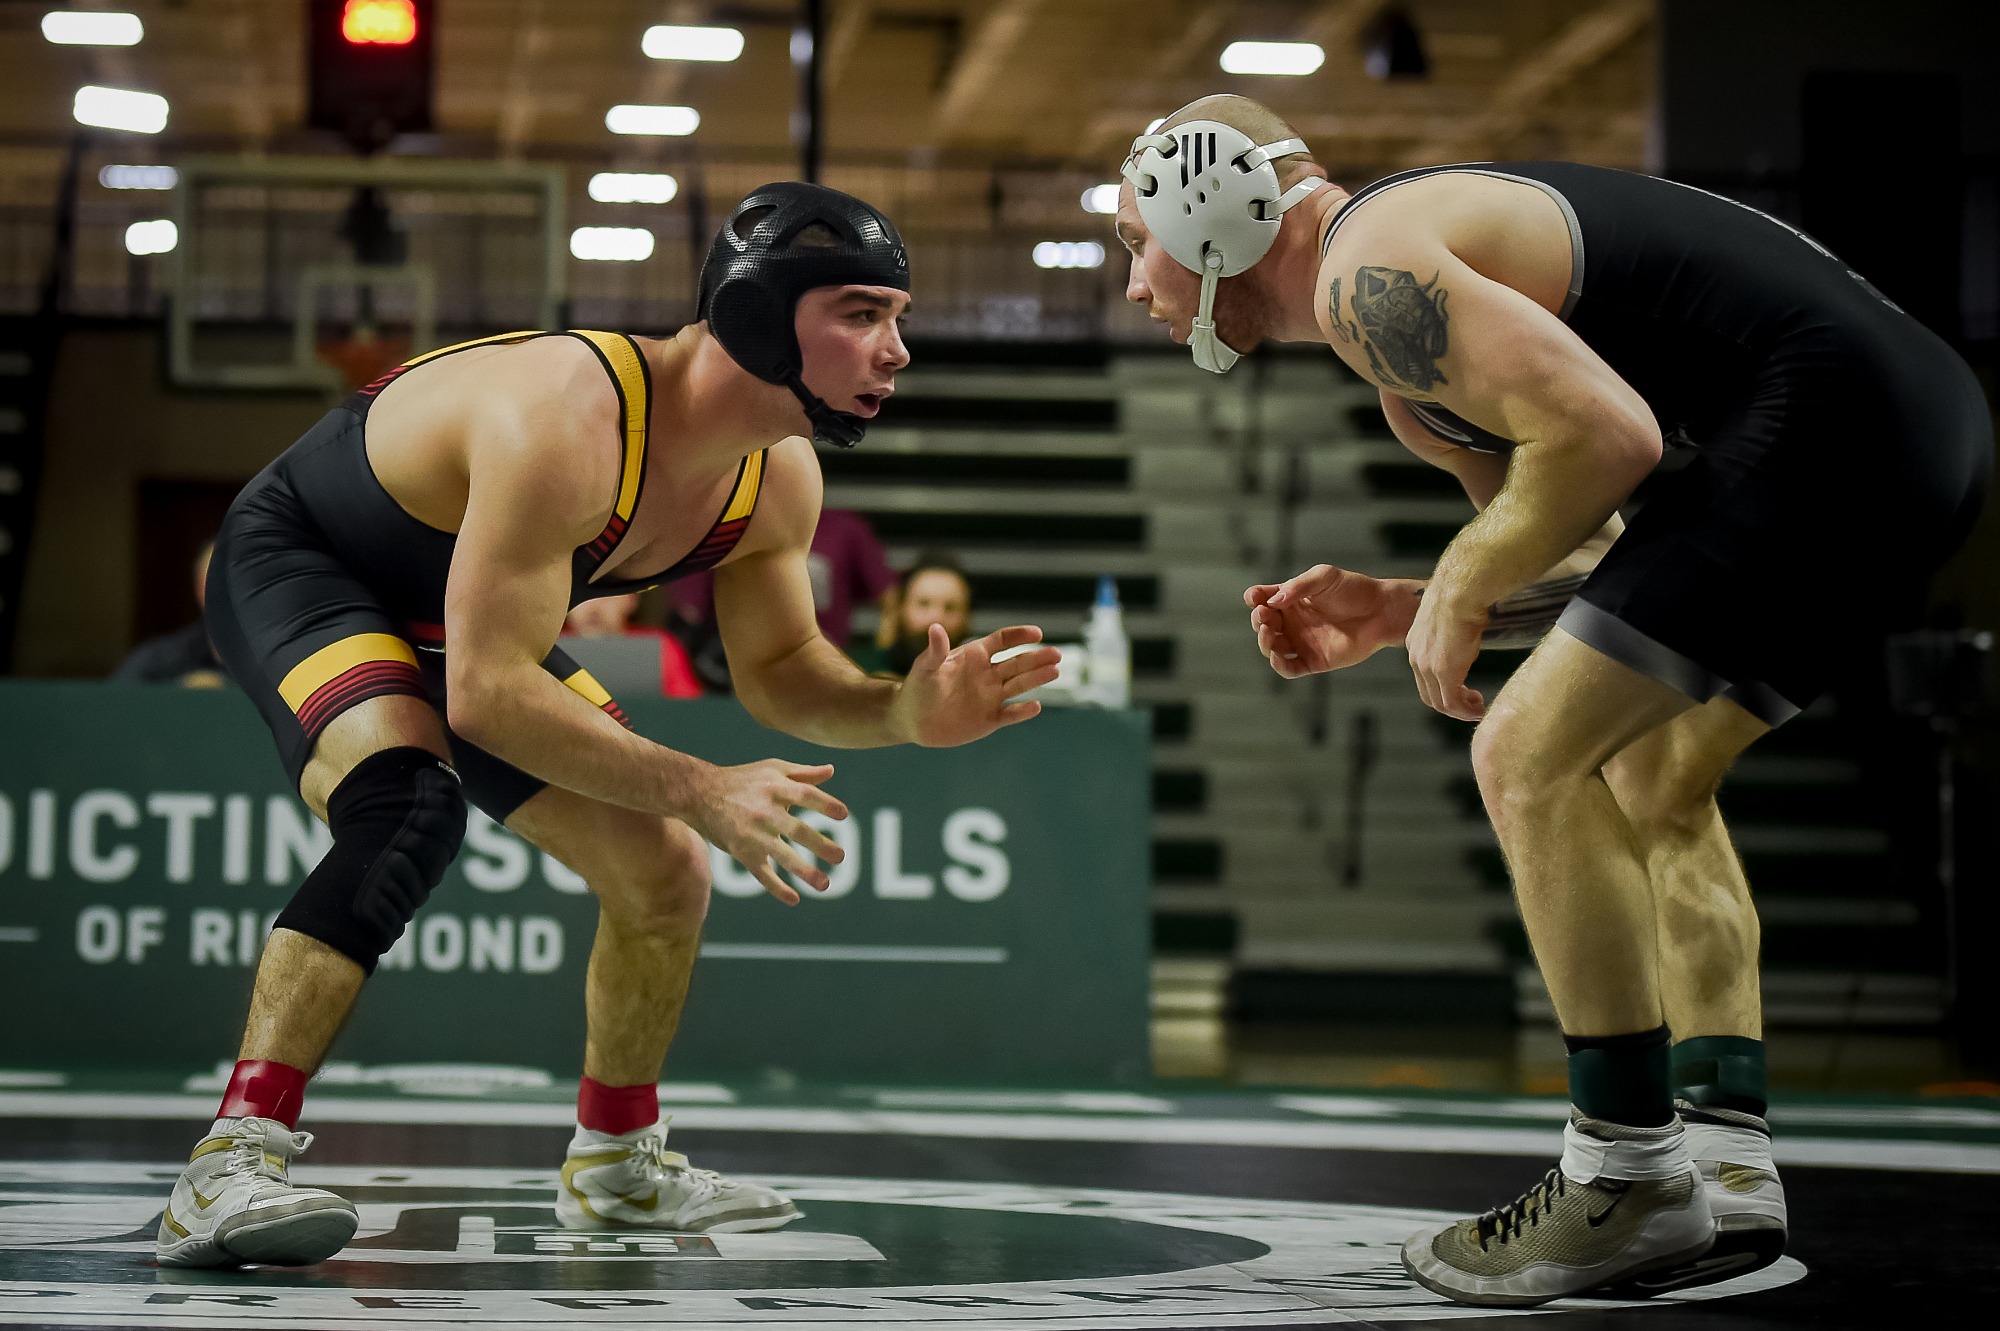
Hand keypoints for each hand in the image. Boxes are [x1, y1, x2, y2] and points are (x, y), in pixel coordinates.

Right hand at [687, 759, 847, 904]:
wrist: (699, 793)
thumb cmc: (743, 779)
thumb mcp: (772, 768)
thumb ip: (803, 773)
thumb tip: (831, 771)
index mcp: (775, 787)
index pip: (805, 795)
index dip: (825, 804)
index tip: (844, 815)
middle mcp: (764, 811)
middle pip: (796, 829)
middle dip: (820, 844)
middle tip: (841, 857)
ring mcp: (752, 834)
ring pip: (781, 855)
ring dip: (804, 871)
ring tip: (825, 884)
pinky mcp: (742, 852)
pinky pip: (761, 874)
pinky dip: (777, 888)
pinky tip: (794, 899)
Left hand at [892, 624, 1060, 746]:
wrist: (913, 718)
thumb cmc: (918, 687)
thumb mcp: (925, 666)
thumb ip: (935, 650)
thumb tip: (935, 628)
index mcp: (975, 656)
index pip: (1003, 641)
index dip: (1020, 636)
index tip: (1037, 633)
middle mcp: (988, 674)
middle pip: (1017, 663)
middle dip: (1037, 658)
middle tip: (1056, 654)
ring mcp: (991, 697)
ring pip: (1019, 685)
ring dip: (1037, 679)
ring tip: (1055, 671)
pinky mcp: (990, 719)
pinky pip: (1010, 714)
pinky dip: (1023, 711)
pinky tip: (1035, 706)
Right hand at [1244, 565, 1421, 677]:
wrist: (1380, 611)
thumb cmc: (1354, 589)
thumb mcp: (1324, 576)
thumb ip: (1298, 586)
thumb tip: (1273, 601)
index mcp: (1291, 599)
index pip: (1262, 599)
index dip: (1254, 598)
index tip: (1256, 598)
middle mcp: (1292, 621)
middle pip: (1261, 623)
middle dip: (1258, 619)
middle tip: (1265, 615)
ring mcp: (1301, 642)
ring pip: (1270, 647)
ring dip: (1264, 641)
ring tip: (1268, 632)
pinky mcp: (1312, 661)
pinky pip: (1288, 668)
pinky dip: (1278, 665)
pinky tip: (1276, 656)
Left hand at [1406, 586, 1488, 719]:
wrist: (1459, 593)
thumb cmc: (1459, 596)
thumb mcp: (1450, 618)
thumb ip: (1451, 633)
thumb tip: (1465, 634)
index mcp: (1415, 644)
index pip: (1424, 677)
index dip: (1443, 689)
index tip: (1463, 690)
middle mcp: (1416, 658)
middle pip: (1429, 694)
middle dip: (1451, 704)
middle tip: (1472, 704)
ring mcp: (1428, 667)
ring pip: (1440, 702)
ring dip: (1460, 710)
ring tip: (1478, 708)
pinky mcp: (1444, 673)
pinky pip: (1453, 703)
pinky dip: (1465, 711)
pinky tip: (1479, 709)